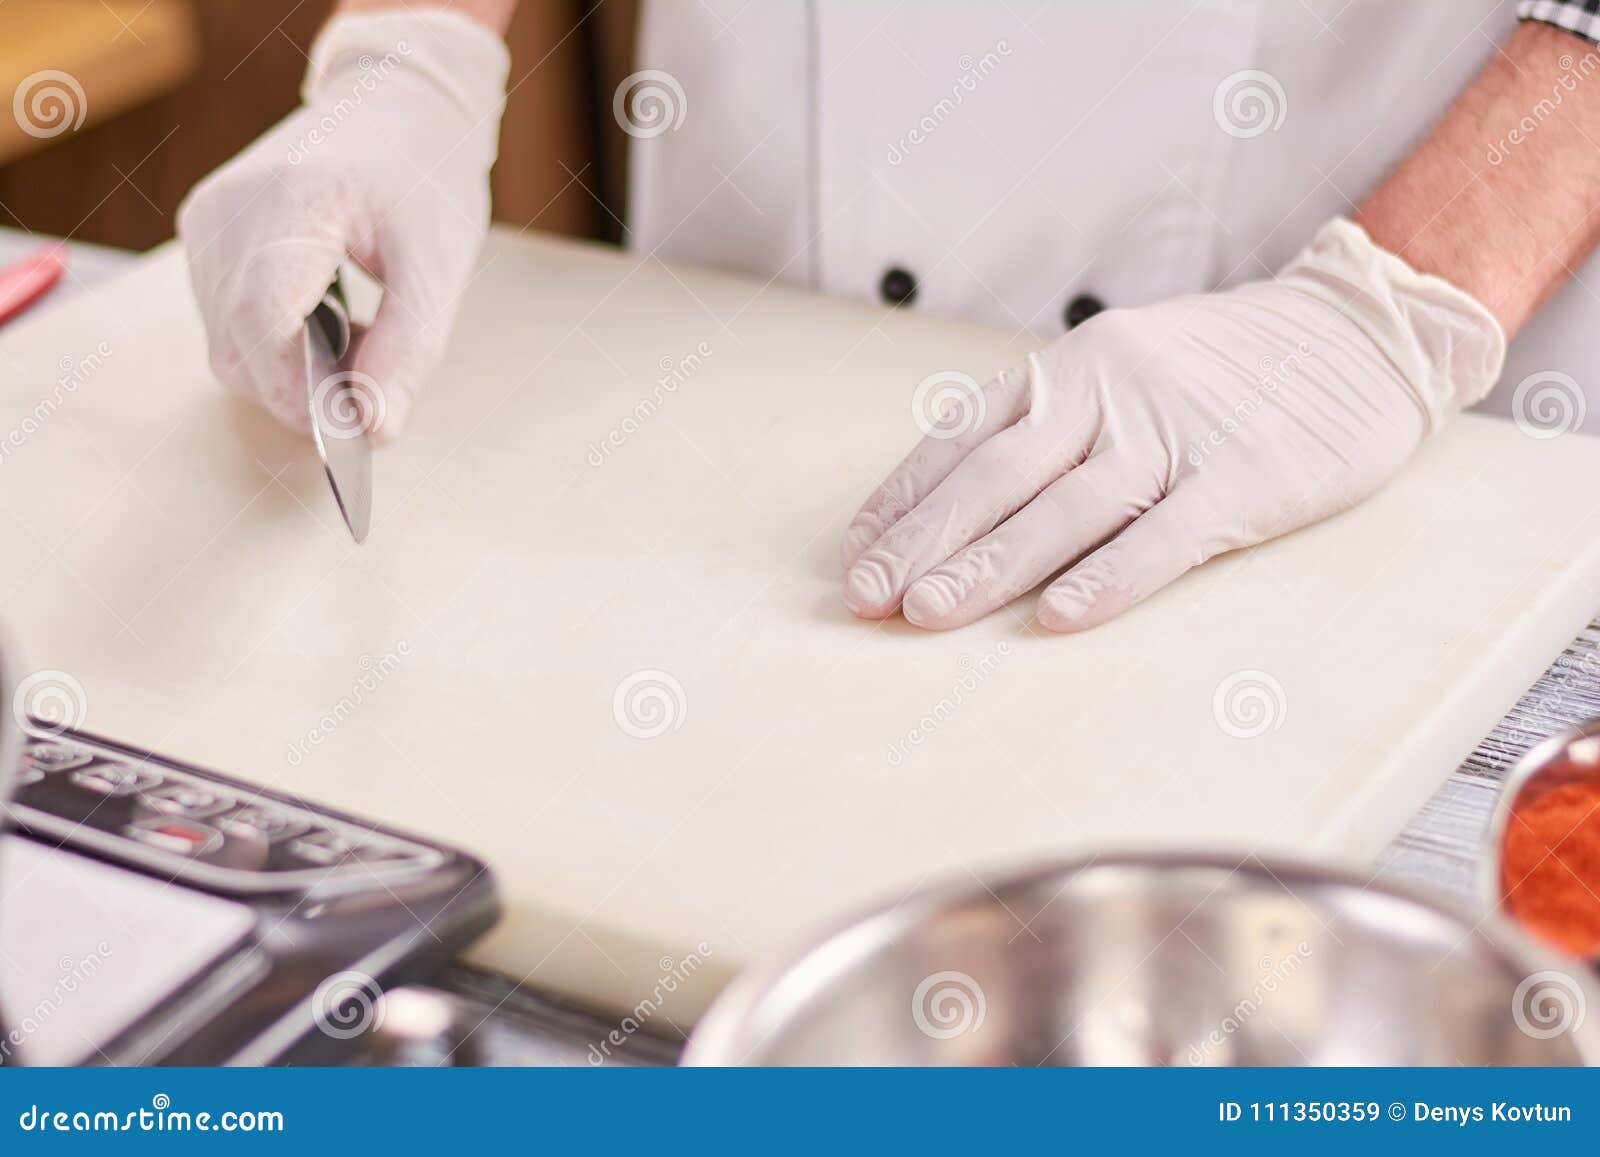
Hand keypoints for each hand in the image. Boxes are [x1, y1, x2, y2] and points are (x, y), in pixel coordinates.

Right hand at [177, 10, 509, 438]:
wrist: (401, 104)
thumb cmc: (426, 179)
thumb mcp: (435, 273)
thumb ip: (402, 355)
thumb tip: (373, 428)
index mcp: (292, 203)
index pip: (263, 321)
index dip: (296, 391)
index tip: (344, 430)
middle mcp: (230, 208)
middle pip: (236, 342)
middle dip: (296, 392)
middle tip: (366, 404)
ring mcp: (209, 216)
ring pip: (226, 338)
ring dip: (287, 368)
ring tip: (358, 345)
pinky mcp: (208, 229)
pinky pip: (226, 313)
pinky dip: (273, 339)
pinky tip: (330, 322)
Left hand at [841, 219, 1504, 631]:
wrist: (1356, 333)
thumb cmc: (1220, 368)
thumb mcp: (1119, 370)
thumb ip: (1049, 426)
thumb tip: (959, 502)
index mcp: (1069, 367)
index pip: (963, 438)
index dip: (904, 499)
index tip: (855, 554)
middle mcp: (1108, 391)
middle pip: (997, 476)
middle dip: (923, 542)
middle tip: (867, 599)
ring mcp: (1175, 432)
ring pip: (1065, 508)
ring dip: (990, 566)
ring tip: (928, 616)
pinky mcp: (1244, 476)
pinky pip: (1165, 533)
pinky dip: (1109, 577)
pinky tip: (1058, 618)